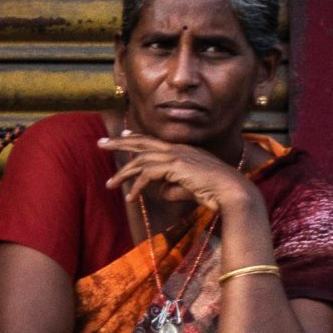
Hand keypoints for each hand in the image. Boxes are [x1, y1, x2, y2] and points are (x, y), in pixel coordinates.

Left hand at [98, 129, 265, 242]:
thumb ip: (173, 188)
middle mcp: (179, 149)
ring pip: (141, 160)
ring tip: (110, 184)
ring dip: (123, 173)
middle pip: (143, 143)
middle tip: (101, 142)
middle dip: (119, 143)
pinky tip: (131, 197)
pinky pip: (147, 174)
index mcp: (185, 151)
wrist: (232, 191)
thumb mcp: (189, 189)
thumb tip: (159, 192)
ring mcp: (177, 156)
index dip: (138, 138)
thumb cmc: (216, 192)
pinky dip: (137, 186)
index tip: (123, 135)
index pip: (155, 141)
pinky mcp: (175, 166)